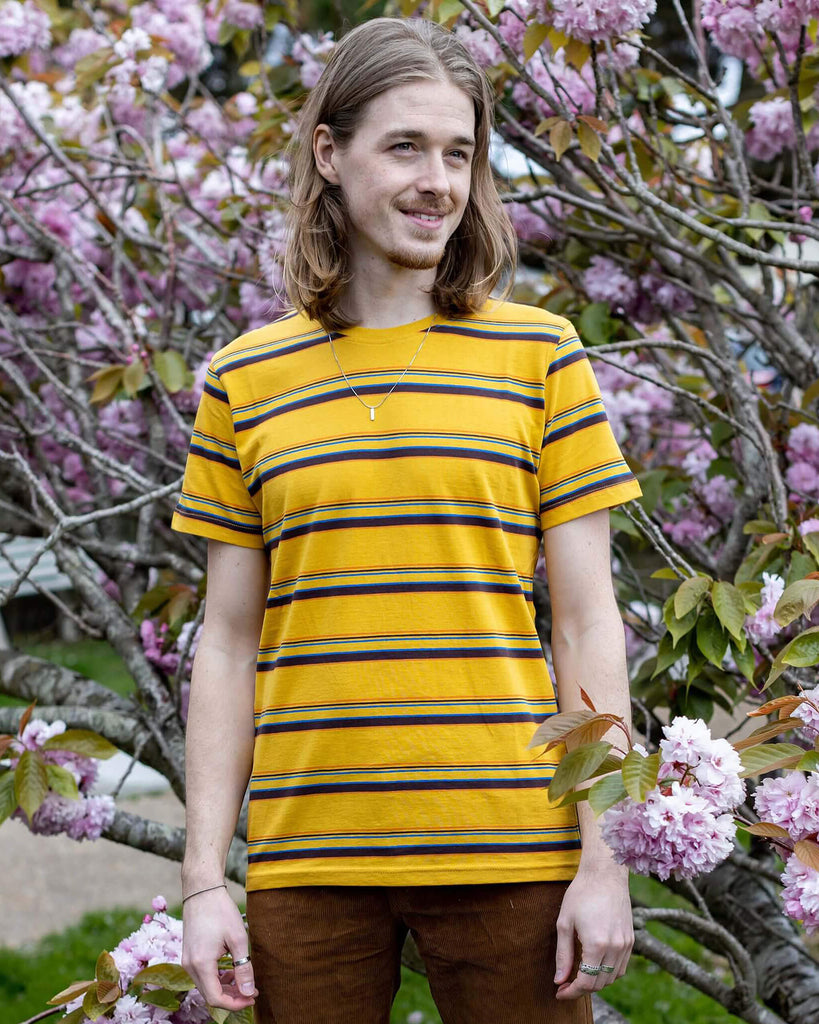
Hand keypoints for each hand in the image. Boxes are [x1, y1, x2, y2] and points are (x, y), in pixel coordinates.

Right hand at [181, 888, 257, 1010]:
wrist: (202, 891)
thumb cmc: (220, 911)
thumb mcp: (238, 938)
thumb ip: (243, 968)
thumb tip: (249, 992)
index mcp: (201, 964)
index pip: (215, 998)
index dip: (235, 1003)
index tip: (252, 997)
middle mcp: (190, 966)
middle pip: (209, 995)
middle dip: (231, 997)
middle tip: (251, 991)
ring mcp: (187, 961)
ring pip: (205, 986)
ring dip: (224, 988)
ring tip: (243, 981)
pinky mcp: (188, 955)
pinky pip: (202, 975)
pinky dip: (216, 978)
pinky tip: (230, 971)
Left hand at [554, 866, 632, 999]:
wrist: (605, 874)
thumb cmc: (581, 894)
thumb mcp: (564, 923)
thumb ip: (563, 954)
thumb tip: (559, 980)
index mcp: (596, 944)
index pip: (586, 982)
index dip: (571, 992)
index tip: (559, 992)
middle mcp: (615, 947)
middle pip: (599, 983)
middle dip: (581, 989)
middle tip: (565, 985)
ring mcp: (626, 944)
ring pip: (612, 978)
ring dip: (596, 982)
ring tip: (579, 976)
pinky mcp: (631, 940)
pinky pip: (621, 967)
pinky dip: (609, 973)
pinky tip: (596, 966)